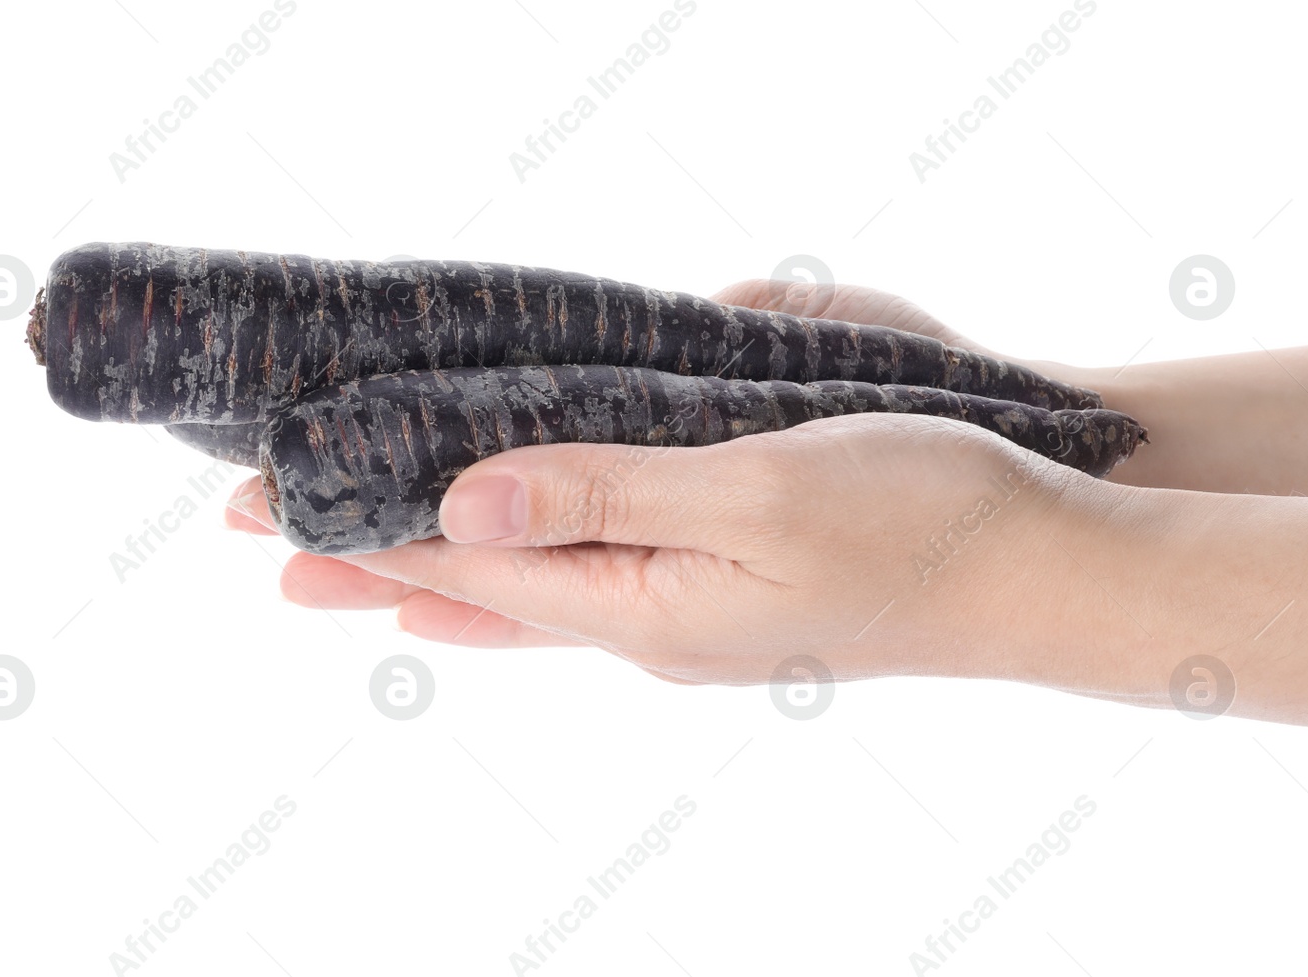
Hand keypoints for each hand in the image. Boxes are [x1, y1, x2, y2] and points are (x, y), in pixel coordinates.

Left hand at [224, 279, 1082, 679]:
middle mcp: (652, 628)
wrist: (1045, 569)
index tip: (262, 508)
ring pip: (531, 593)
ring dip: (439, 567)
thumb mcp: (750, 494)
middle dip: (370, 558)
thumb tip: (462, 507)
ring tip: (357, 560)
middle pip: (480, 593)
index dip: (360, 529)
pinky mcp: (730, 589)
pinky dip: (526, 566)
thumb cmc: (919, 516)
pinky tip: (516, 569)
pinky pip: (591, 581)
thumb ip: (601, 494)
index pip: (466, 566)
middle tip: (269, 543)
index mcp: (644, 609)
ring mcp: (691, 617)